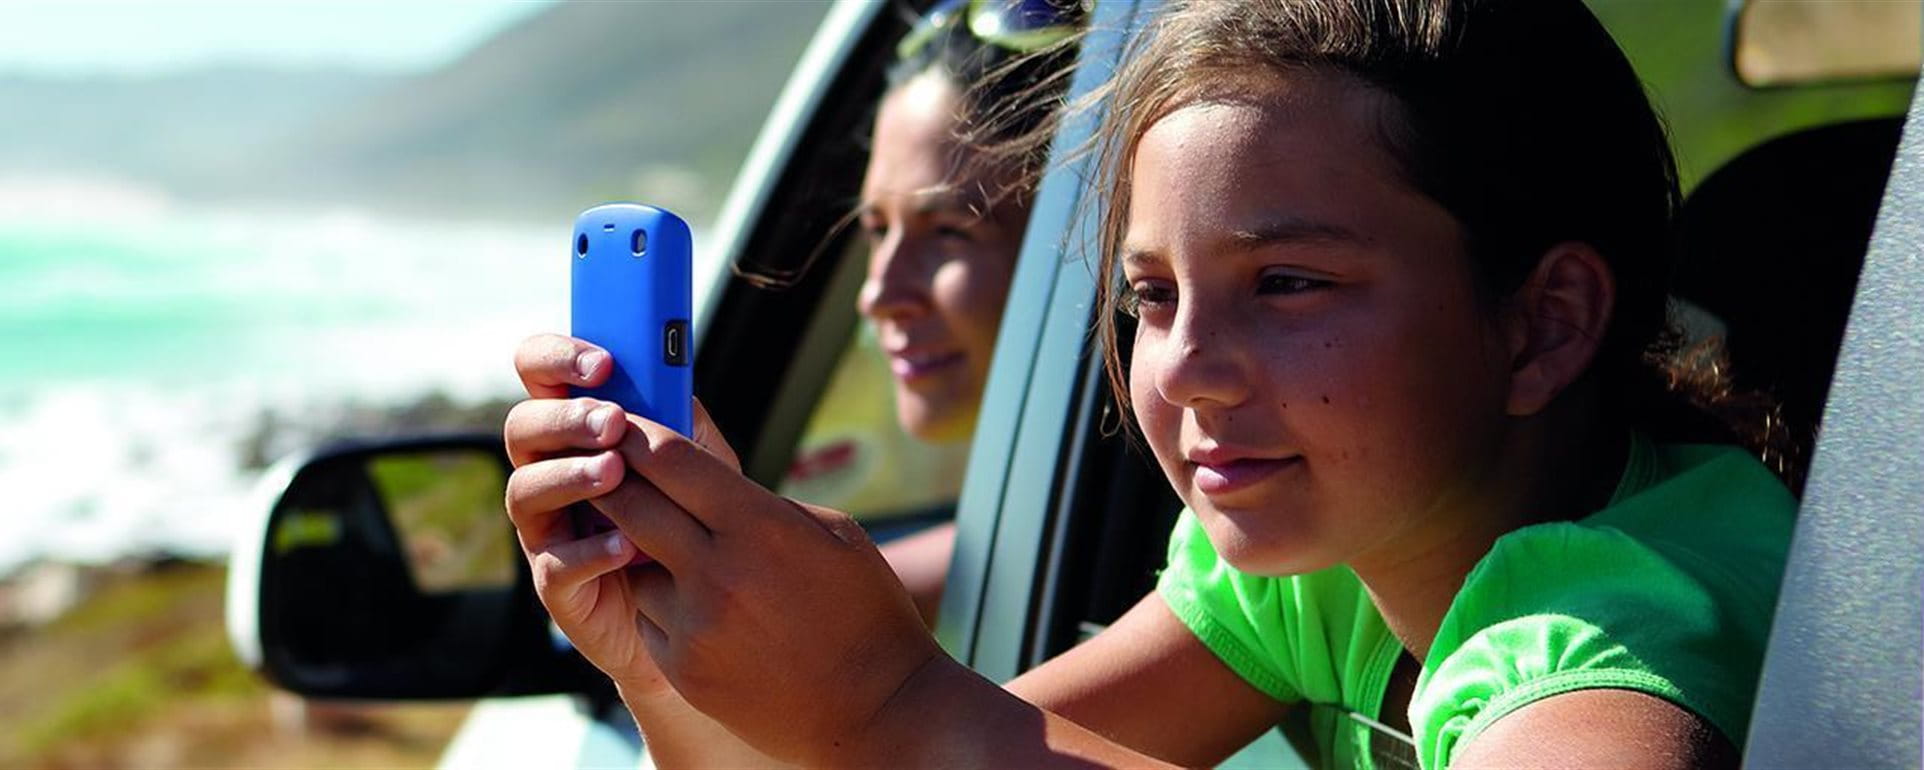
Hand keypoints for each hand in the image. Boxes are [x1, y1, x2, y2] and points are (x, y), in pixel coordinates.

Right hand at [503, 333, 738, 694]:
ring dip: (569, 475)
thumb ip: (684, 424)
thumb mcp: (700, 464)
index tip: (601, 362)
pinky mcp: (556, 583)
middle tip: (611, 421)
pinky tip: (626, 544)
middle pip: (523, 427)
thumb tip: (676, 382)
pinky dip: (589, 551)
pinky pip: (554, 564)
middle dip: (565, 419)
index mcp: (577, 429)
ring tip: (614, 473)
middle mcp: (548, 470)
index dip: (557, 358)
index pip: (540, 375)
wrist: (696, 606)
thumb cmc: (689, 518)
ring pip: (525, 490)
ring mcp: (546, 527)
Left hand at [602, 408, 945, 765]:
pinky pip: (648, 618)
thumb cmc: (867, 614)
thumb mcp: (835, 536)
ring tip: (670, 548)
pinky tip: (697, 607)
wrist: (875, 712)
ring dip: (640, 550)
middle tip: (597, 464)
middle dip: (610, 479)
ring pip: (634, 565)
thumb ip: (766, 505)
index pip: (672, 461)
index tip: (618, 422)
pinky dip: (661, 604)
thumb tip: (714, 483)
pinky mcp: (681, 669)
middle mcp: (717, 574)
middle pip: (631, 505)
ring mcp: (694, 626)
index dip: (636, 434)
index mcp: (760, 527)